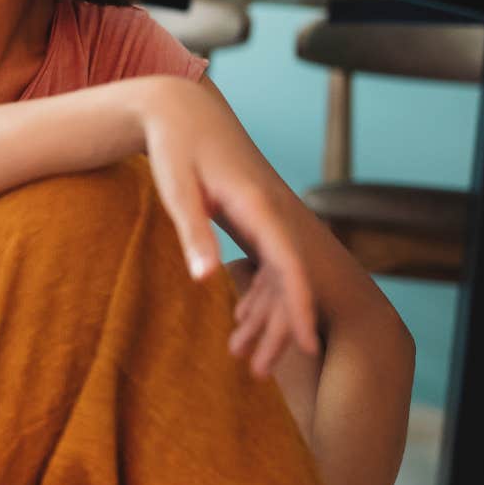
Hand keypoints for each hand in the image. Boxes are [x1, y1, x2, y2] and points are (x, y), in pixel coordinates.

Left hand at [133, 78, 318, 376]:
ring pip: (279, 273)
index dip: (300, 306)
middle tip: (261, 373)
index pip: (289, 264)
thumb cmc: (175, 148)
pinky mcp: (254, 216)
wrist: (180, 111)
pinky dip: (259, 294)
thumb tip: (207, 281)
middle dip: (281, 326)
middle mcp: (272, 212)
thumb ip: (194, 233)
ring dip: (268, 316)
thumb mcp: (177, 190)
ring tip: (247, 359)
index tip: (309, 345)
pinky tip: (243, 323)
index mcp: (258, 206)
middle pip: (288, 277)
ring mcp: (266, 214)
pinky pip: (268, 262)